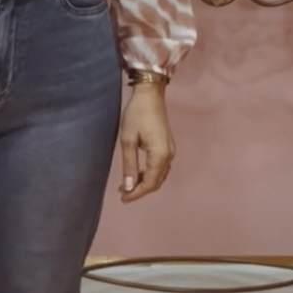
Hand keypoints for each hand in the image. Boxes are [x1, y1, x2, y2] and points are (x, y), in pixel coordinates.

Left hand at [119, 84, 174, 202]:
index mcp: (160, 155)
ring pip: (159, 175)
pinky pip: (160, 167)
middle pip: (156, 182)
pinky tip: (138, 172)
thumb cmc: (136, 114)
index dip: (136, 193)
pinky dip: (150, 174)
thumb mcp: (128, 140)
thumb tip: (129, 187)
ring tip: (127, 184)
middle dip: (140, 190)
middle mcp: (169, 155)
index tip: (122, 198)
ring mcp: (170, 150)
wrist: (150, 94)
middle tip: (122, 193)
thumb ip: (129, 165)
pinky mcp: (168, 146)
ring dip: (145, 182)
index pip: (149, 183)